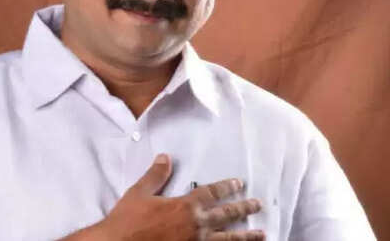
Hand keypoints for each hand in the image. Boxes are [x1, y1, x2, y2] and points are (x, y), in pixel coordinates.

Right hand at [94, 153, 263, 239]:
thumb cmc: (127, 221)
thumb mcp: (139, 193)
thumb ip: (156, 175)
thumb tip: (165, 157)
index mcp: (185, 206)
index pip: (212, 192)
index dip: (227, 187)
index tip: (239, 183)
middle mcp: (196, 225)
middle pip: (227, 215)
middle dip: (244, 209)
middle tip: (258, 204)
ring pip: (228, 239)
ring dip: (246, 236)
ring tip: (262, 234)